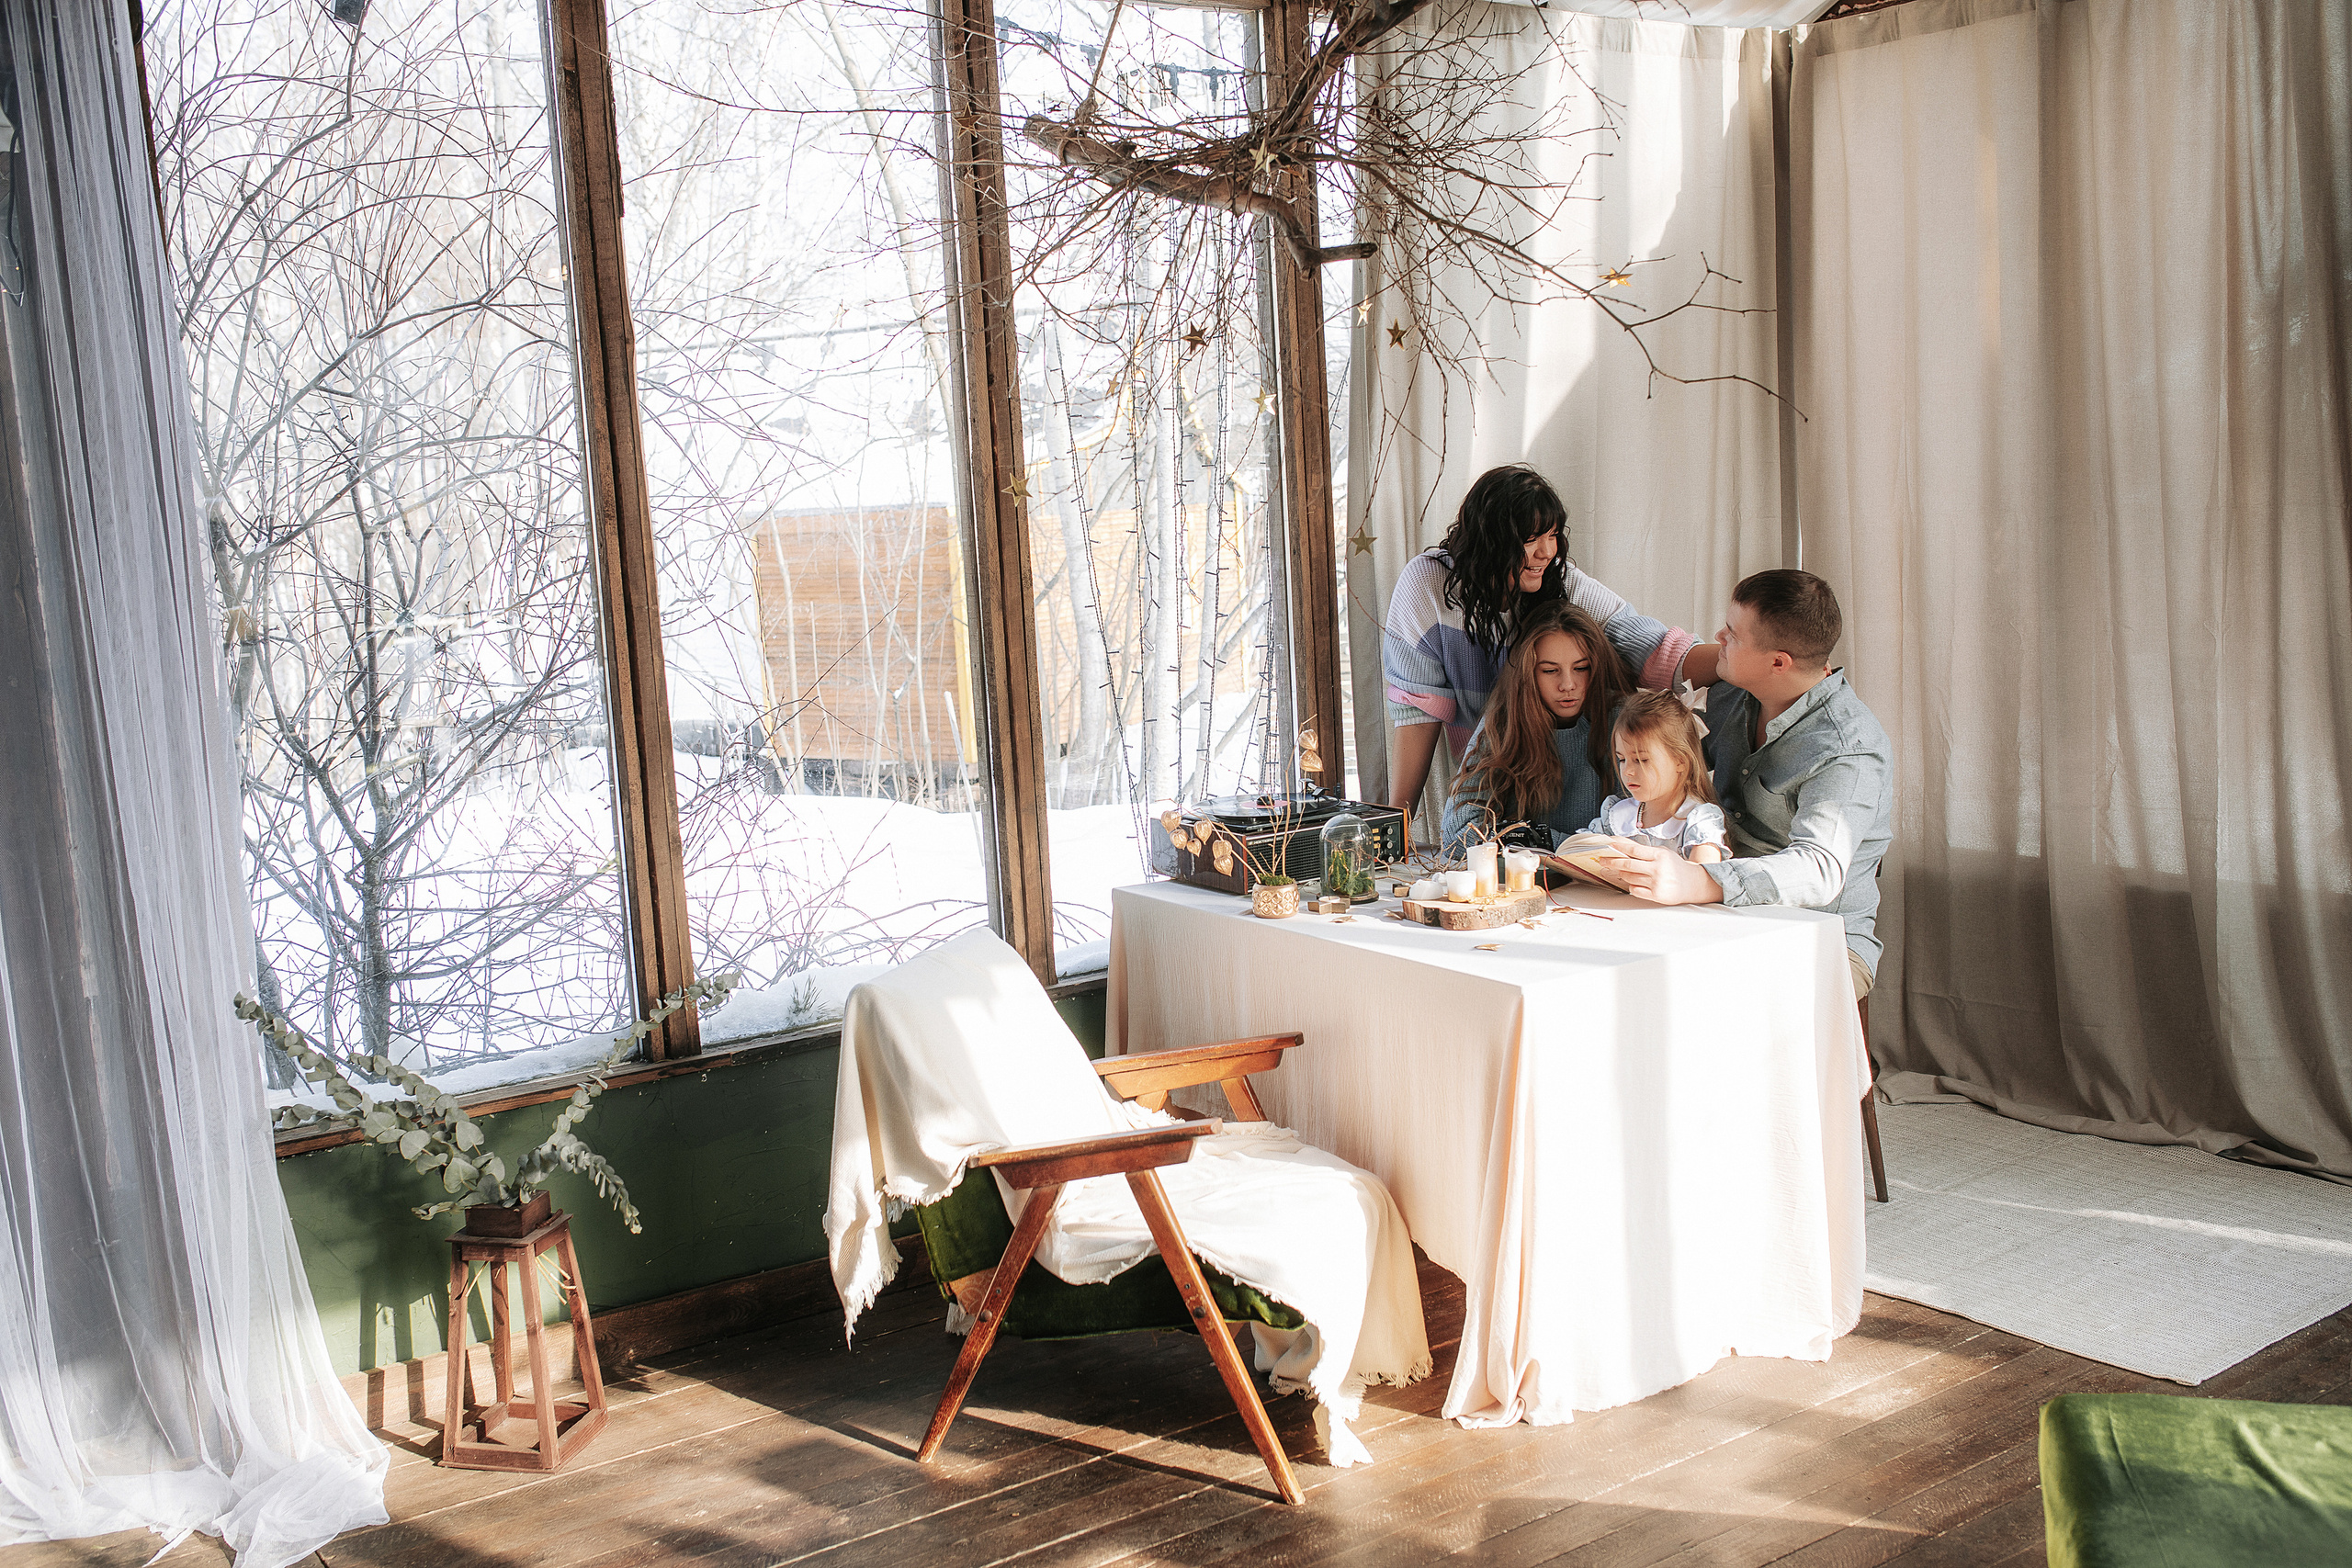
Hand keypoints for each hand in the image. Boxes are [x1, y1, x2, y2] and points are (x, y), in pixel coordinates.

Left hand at [1606, 840, 1724, 904]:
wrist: (1693, 883)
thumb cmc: (1674, 866)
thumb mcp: (1662, 853)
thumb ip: (1642, 850)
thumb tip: (1620, 843)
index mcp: (1659, 855)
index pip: (1634, 850)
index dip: (1619, 848)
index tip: (1608, 846)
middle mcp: (1658, 868)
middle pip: (1628, 865)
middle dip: (1612, 862)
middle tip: (1602, 860)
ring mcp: (1657, 883)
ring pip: (1630, 878)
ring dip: (1623, 874)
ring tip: (1623, 871)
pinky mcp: (1656, 895)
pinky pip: (1635, 890)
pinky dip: (1632, 886)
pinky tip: (1636, 883)